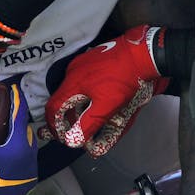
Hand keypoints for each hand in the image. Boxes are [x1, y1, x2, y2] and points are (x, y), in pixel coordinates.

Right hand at [0, 85, 36, 194]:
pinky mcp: (23, 189)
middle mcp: (29, 162)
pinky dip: (18, 154)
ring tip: (9, 131)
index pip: (20, 118)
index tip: (15, 90)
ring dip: (20, 139)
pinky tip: (7, 156)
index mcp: (19, 149)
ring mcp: (28, 177)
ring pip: (28, 150)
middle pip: (27, 134)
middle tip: (12, 110)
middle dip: (20, 121)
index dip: (17, 102)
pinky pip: (25, 164)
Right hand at [45, 26, 166, 156]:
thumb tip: (72, 140)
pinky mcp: (92, 58)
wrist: (141, 54)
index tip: (62, 137)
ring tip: (86, 116)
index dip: (54, 125)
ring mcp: (83, 63)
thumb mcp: (106, 106)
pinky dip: (84, 92)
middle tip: (74, 129)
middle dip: (66, 117)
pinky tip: (96, 97)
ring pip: (72, 88)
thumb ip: (87, 123)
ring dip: (75, 104)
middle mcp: (73, 71)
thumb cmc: (124, 79)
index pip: (52, 107)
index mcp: (73, 83)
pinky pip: (82, 78)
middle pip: (61, 98)